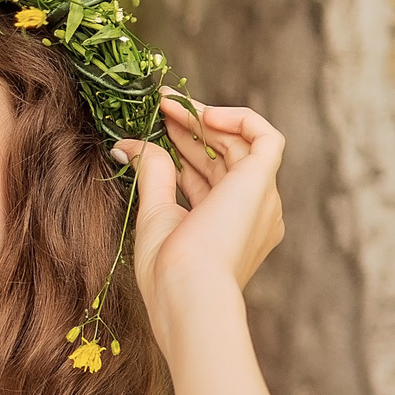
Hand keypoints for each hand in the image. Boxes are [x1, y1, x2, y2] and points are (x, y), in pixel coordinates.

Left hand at [115, 95, 286, 347]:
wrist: (188, 291)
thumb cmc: (169, 270)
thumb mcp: (155, 215)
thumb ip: (152, 175)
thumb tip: (129, 144)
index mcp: (228, 230)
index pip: (208, 178)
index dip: (181, 150)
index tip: (153, 128)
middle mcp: (252, 214)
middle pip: (224, 158)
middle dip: (190, 129)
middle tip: (160, 106)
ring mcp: (262, 200)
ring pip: (240, 145)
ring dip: (203, 119)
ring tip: (168, 104)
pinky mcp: (263, 183)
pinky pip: (266, 138)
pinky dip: (238, 119)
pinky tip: (203, 114)